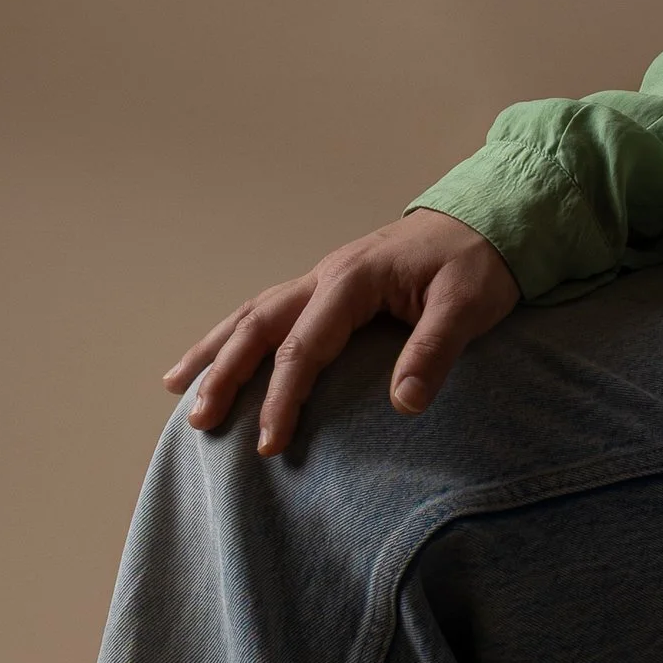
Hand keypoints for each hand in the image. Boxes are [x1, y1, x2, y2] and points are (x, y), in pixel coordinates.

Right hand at [165, 206, 519, 455]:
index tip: (269, 444)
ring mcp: (323, 279)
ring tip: (176, 388)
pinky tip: (219, 355)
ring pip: (253, 314)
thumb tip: (405, 405)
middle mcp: (325, 276)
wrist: (487, 218)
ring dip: (215, 351)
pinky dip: (237, 335)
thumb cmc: (477, 263)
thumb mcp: (468, 305)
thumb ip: (435, 351)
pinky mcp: (329, 288)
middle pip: (259, 326)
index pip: (304, 347)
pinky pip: (271, 312)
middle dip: (224, 375)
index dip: (283, 398)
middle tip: (198, 421)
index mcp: (353, 281)